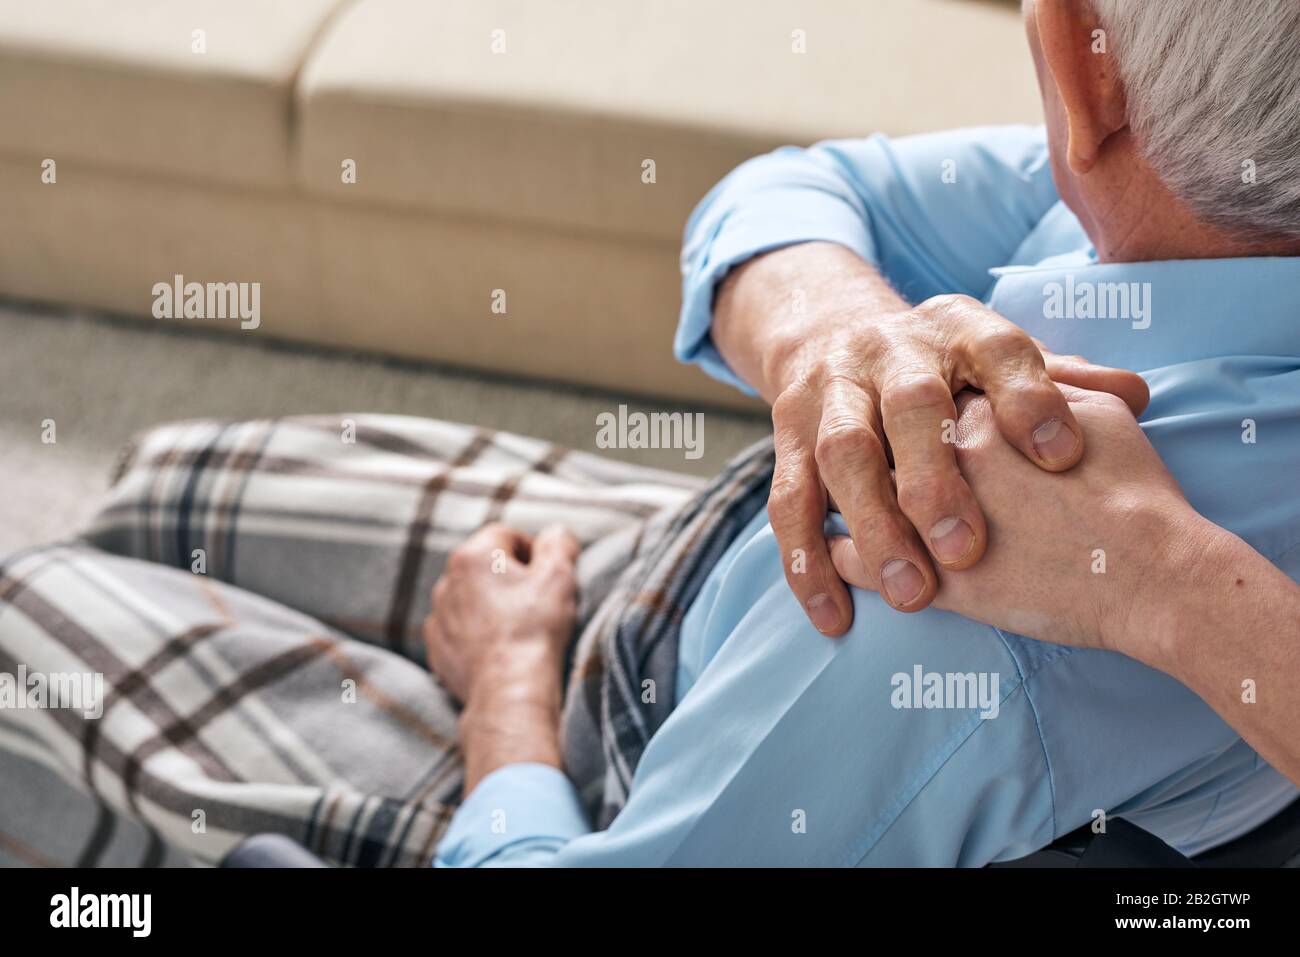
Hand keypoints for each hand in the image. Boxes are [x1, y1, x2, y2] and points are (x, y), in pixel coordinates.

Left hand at [422, 523, 579, 704]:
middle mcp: (447, 581)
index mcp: (473, 556)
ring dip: (491, 606)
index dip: (532, 552)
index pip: (507, 536)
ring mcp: (438, 616)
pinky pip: (458, 630)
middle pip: (485, 567)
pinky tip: (499, 649)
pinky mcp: (437, 648)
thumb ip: (559, 544)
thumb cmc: (535, 628)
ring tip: (518, 628)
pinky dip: (476, 634)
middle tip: (537, 603)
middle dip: (510, 579)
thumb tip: (556, 534)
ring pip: (470, 598)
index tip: (547, 577)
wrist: (509, 688)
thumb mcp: (560, 576)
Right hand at [742, 250, 1147, 633]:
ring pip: (843, 453)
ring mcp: (831, 391)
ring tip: (911, 594)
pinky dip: (807, 560)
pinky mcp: (786, 434)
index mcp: (956, 328)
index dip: (1029, 399)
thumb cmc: (942, 367)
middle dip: (934, 477)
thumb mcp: (996, 361)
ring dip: (873, 524)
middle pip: (911, 405)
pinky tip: (834, 615)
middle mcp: (888, 351)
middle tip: (965, 550)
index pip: (998, 351)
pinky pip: (789, 500)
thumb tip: (1133, 394)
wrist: (830, 332)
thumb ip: (1059, 383)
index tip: (1062, 456)